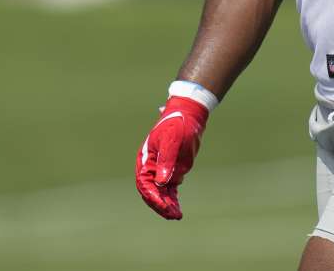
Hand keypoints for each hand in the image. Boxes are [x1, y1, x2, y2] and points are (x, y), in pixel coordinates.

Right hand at [135, 96, 208, 219]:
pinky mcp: (173, 172)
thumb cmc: (177, 125)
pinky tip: (176, 210)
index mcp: (146, 159)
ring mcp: (162, 170)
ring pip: (161, 193)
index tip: (163, 205)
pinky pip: (170, 190)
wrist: (188, 116)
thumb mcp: (172, 140)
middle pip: (151, 192)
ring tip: (176, 216)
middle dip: (160, 205)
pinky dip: (172, 200)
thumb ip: (166, 161)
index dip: (153, 196)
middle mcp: (151, 167)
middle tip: (172, 215)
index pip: (145, 183)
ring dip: (167, 205)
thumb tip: (161, 182)